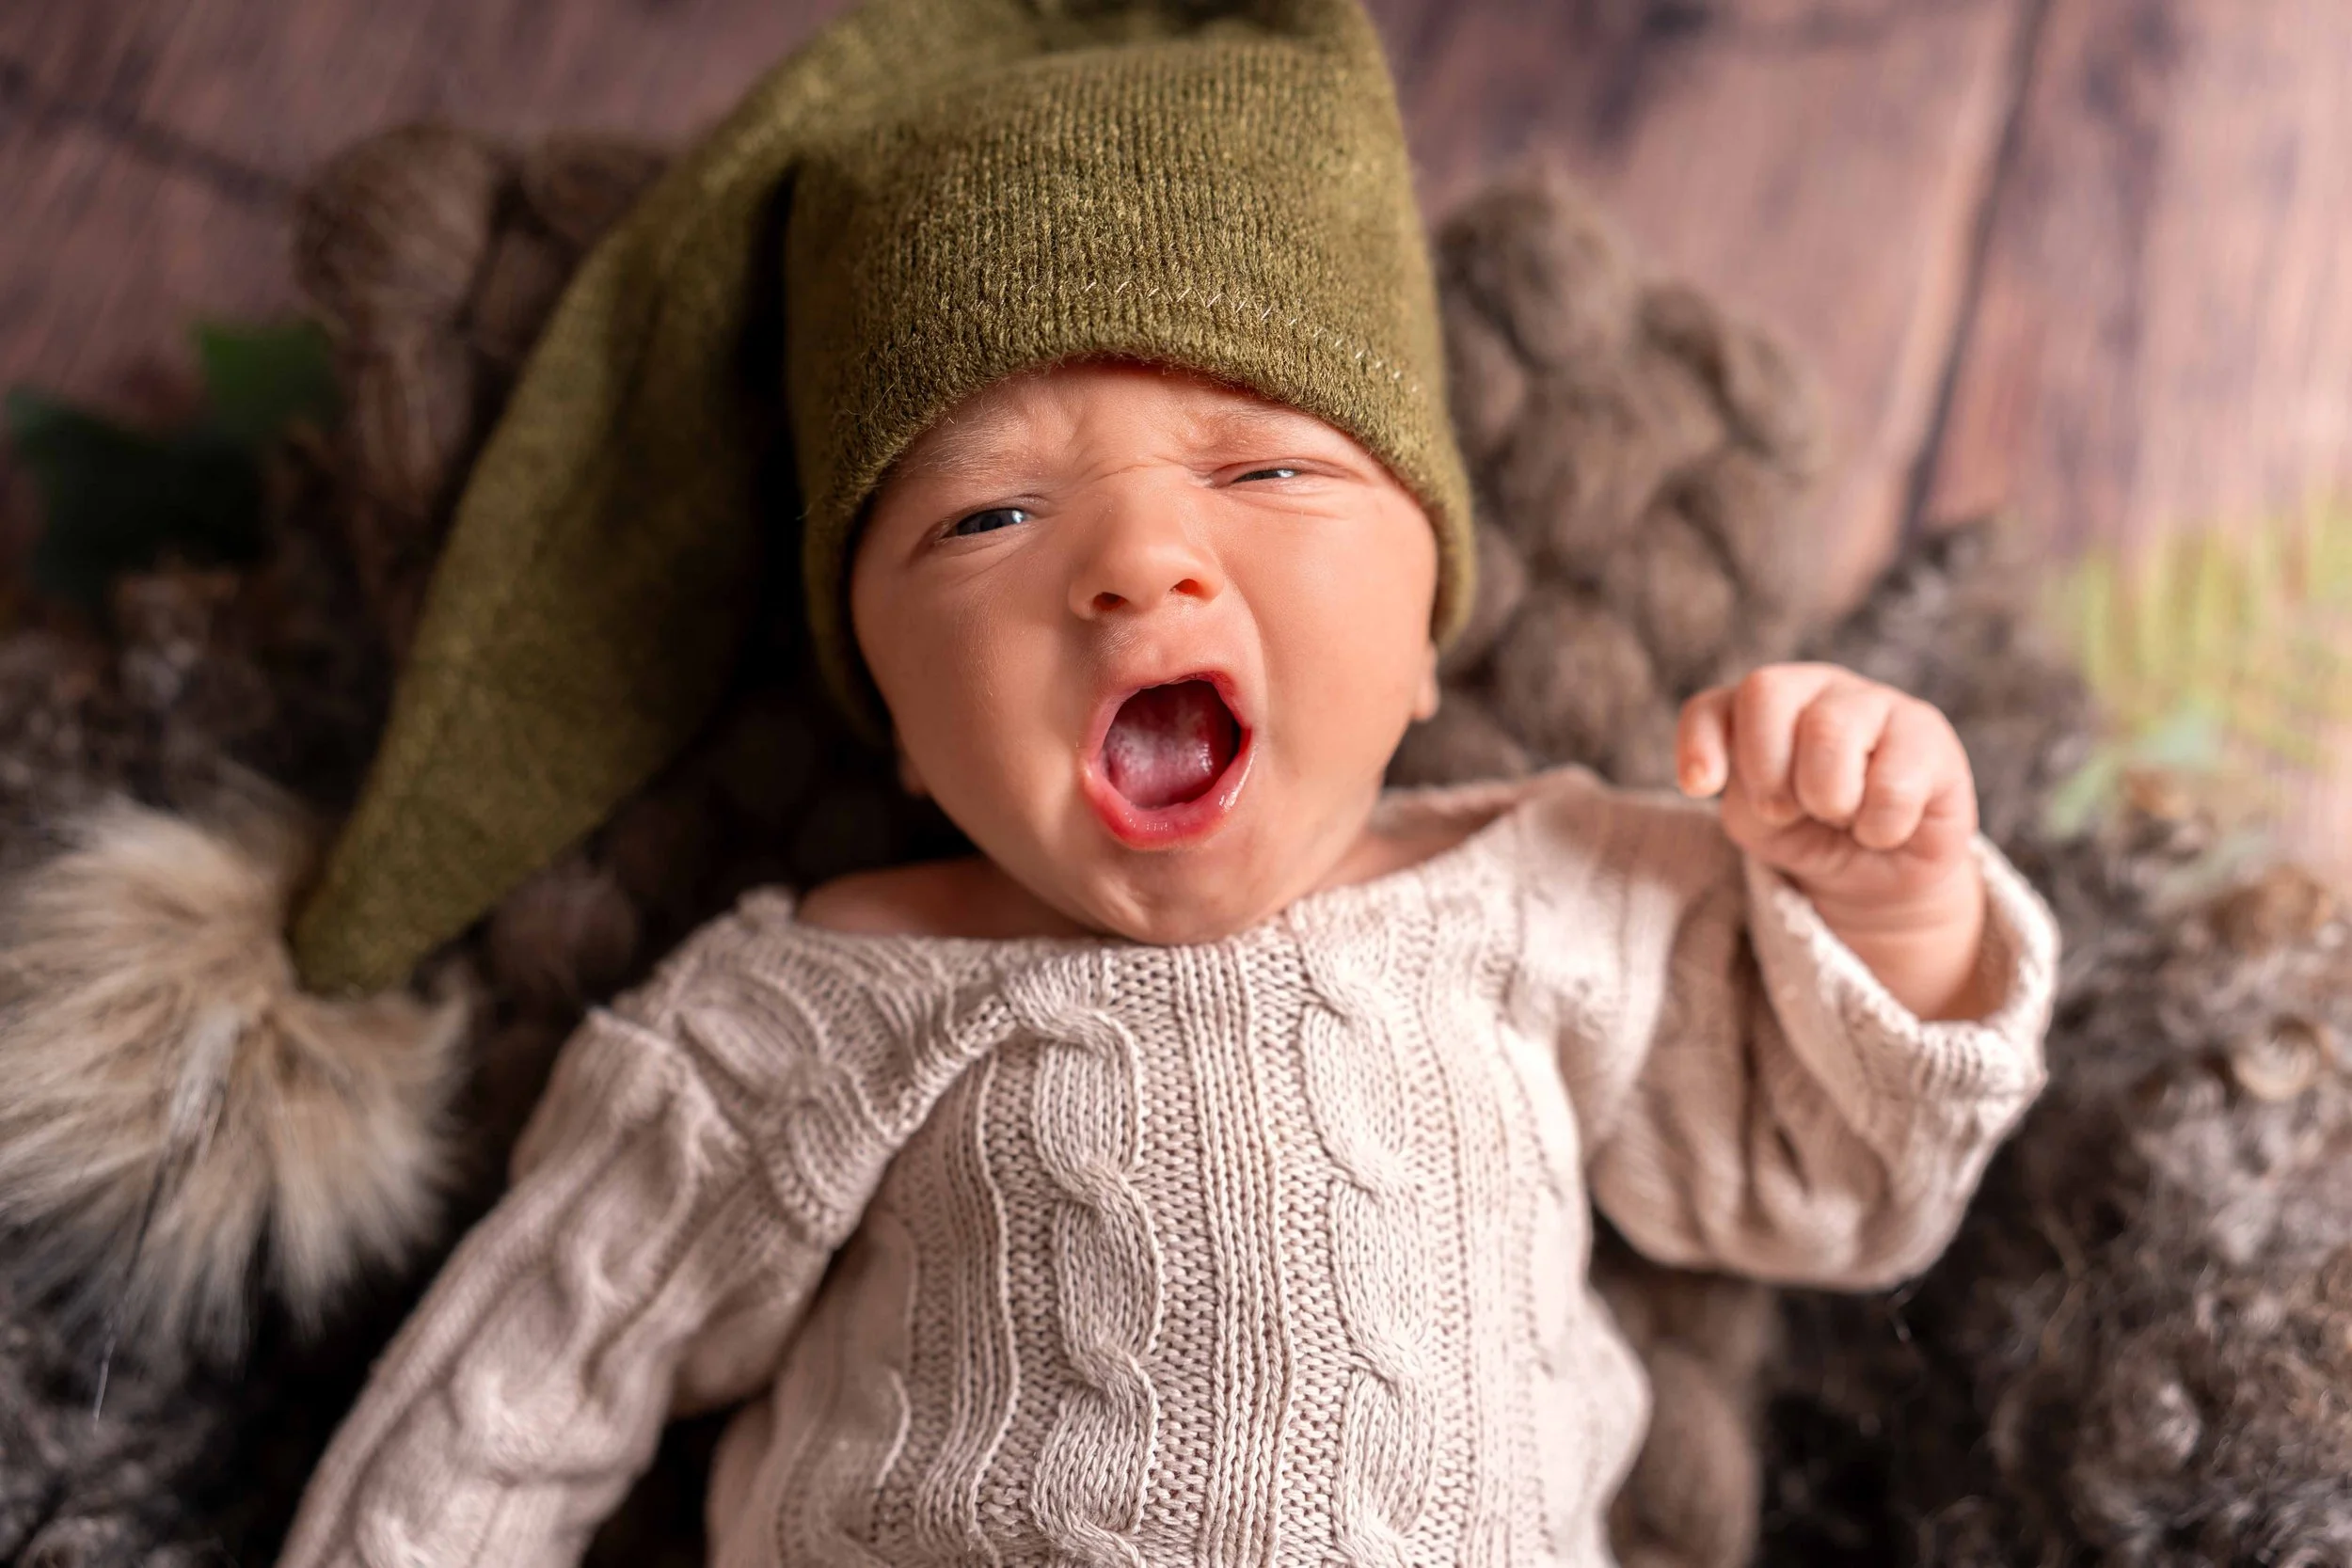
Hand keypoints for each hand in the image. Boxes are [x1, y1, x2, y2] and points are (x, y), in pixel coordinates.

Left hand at [1676, 663, 1991, 1018]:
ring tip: (1841, 816)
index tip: (1701, 787)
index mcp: (1760, 707)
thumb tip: (1764, 782)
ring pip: (1828, 729)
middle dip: (1764, 767)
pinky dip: (1879, 825)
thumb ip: (1744, 794)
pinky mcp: (1928, 734)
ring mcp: (1875, 702)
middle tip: (1784, 811)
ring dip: (1825, 797)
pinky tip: (1885, 827)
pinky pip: (1891, 781)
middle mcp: (1814, 689)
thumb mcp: (1760, 824)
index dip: (1700, 742)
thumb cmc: (1810, 835)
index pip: (1713, 706)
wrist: (1880, 876)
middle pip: (1765, 691)